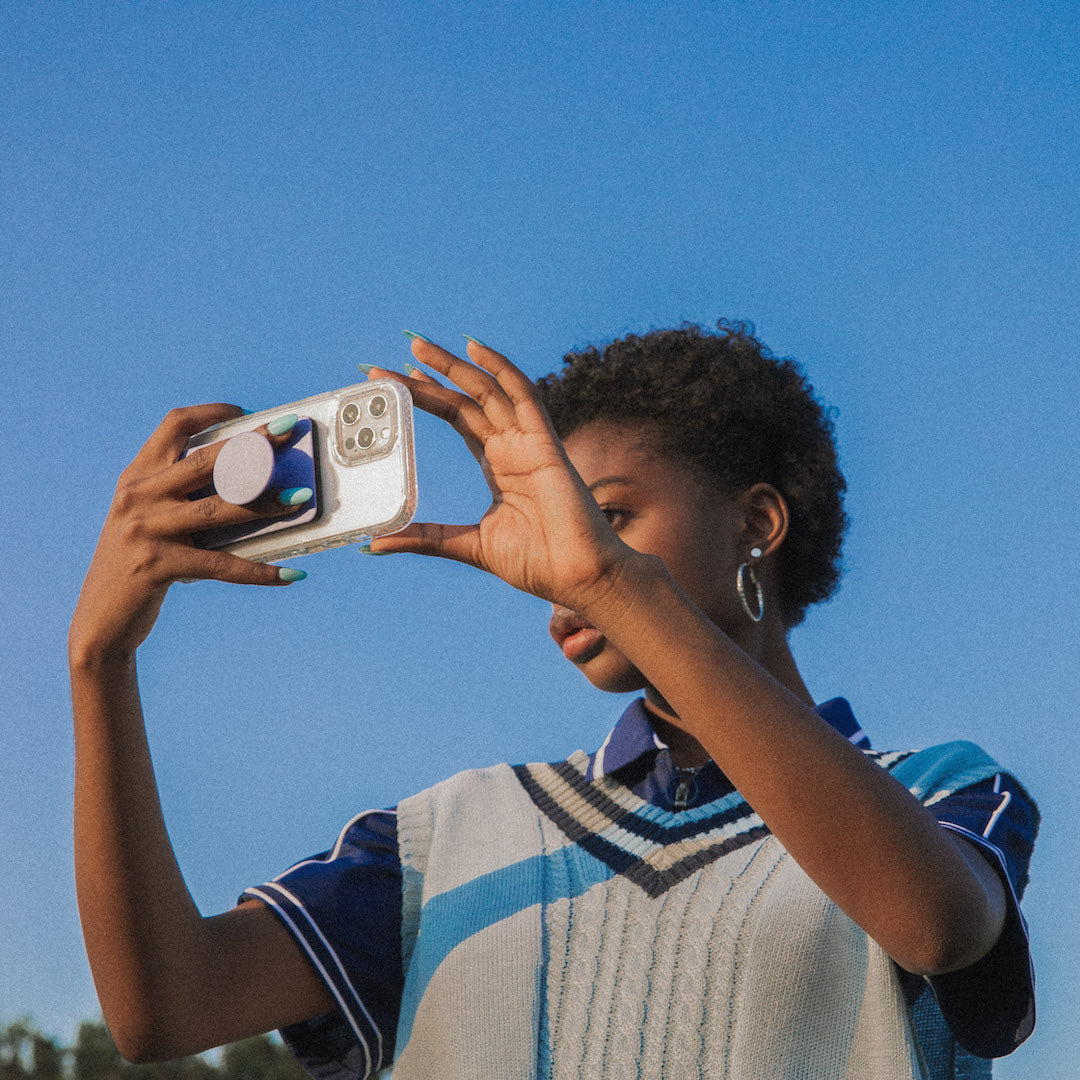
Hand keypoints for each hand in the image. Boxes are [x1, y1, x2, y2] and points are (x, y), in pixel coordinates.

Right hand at [69, 405, 307, 663]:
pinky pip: (222, 565)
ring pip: (220, 510)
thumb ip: (187, 499)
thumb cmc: (141, 564)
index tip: (249, 412)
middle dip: (252, 446)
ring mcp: (146, 530)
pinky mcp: (157, 566)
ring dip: (267, 503)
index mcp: (137, 477)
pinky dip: (259, 571)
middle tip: (288, 433)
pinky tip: (290, 575)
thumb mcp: (152, 521)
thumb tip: (258, 486)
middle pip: (206, 461)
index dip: (213, 412)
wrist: (100, 621)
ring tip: (302, 497)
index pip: (174, 426)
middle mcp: (138, 496)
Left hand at [365, 336, 636, 612]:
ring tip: (419, 348)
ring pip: (488, 392)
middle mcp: (511, 449)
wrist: (580, 577)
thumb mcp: (468, 546)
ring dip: (455, 367)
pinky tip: (473, 349)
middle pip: (466, 401)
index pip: (458, 420)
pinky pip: (524, 396)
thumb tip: (375, 544)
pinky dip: (501, 370)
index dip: (427, 399)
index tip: (392, 385)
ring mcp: (529, 444)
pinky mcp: (545, 445)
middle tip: (396, 357)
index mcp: (498, 467)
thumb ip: (425, 538)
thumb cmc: (538, 564)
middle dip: (433, 378)